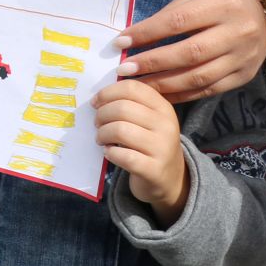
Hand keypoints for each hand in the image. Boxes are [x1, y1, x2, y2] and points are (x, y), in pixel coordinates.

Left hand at [93, 79, 188, 225]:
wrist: (170, 177)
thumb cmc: (150, 142)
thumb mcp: (148, 119)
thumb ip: (130, 103)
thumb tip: (99, 96)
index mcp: (163, 107)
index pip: (132, 88)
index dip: (107, 93)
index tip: (96, 102)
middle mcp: (166, 125)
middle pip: (122, 108)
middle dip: (101, 115)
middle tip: (97, 124)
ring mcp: (162, 148)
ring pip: (119, 130)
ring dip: (102, 134)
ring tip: (101, 139)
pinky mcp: (154, 169)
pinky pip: (123, 155)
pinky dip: (110, 153)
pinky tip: (109, 153)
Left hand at [115, 0, 265, 100]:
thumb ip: (172, 13)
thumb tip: (135, 36)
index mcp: (223, 6)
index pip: (178, 21)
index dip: (148, 33)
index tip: (121, 41)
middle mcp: (237, 33)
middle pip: (189, 53)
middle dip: (153, 63)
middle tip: (125, 70)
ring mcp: (243, 57)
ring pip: (200, 77)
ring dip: (164, 84)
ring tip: (138, 86)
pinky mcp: (245, 75)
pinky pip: (210, 89)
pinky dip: (183, 95)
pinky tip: (161, 95)